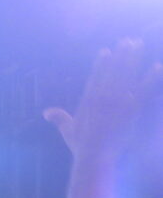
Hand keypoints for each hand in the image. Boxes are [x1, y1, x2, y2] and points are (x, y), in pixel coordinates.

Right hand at [44, 39, 162, 159]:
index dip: (101, 63)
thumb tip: (46, 112)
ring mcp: (117, 102)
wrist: (94, 157)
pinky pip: (142, 90)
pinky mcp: (130, 109)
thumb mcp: (68, 131)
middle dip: (120, 55)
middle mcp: (103, 97)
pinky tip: (156, 67)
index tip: (106, 51)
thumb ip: (59, 118)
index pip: (96, 77)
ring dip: (134, 58)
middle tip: (128, 40)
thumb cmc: (81, 146)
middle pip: (113, 70)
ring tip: (139, 44)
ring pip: (127, 74)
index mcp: (88, 100)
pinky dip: (150, 78)